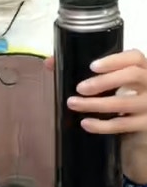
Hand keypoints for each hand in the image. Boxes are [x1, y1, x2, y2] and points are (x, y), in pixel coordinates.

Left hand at [67, 49, 146, 177]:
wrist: (140, 130)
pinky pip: (122, 125)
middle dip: (104, 81)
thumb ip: (82, 71)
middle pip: (132, 75)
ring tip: (74, 104)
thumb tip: (49, 63)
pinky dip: (102, 125)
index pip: (135, 57)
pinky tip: (86, 123)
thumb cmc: (121, 96)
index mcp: (143, 68)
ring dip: (96, 104)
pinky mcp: (146, 125)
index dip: (115, 60)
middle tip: (80, 88)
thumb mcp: (110, 82)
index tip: (92, 66)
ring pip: (124, 102)